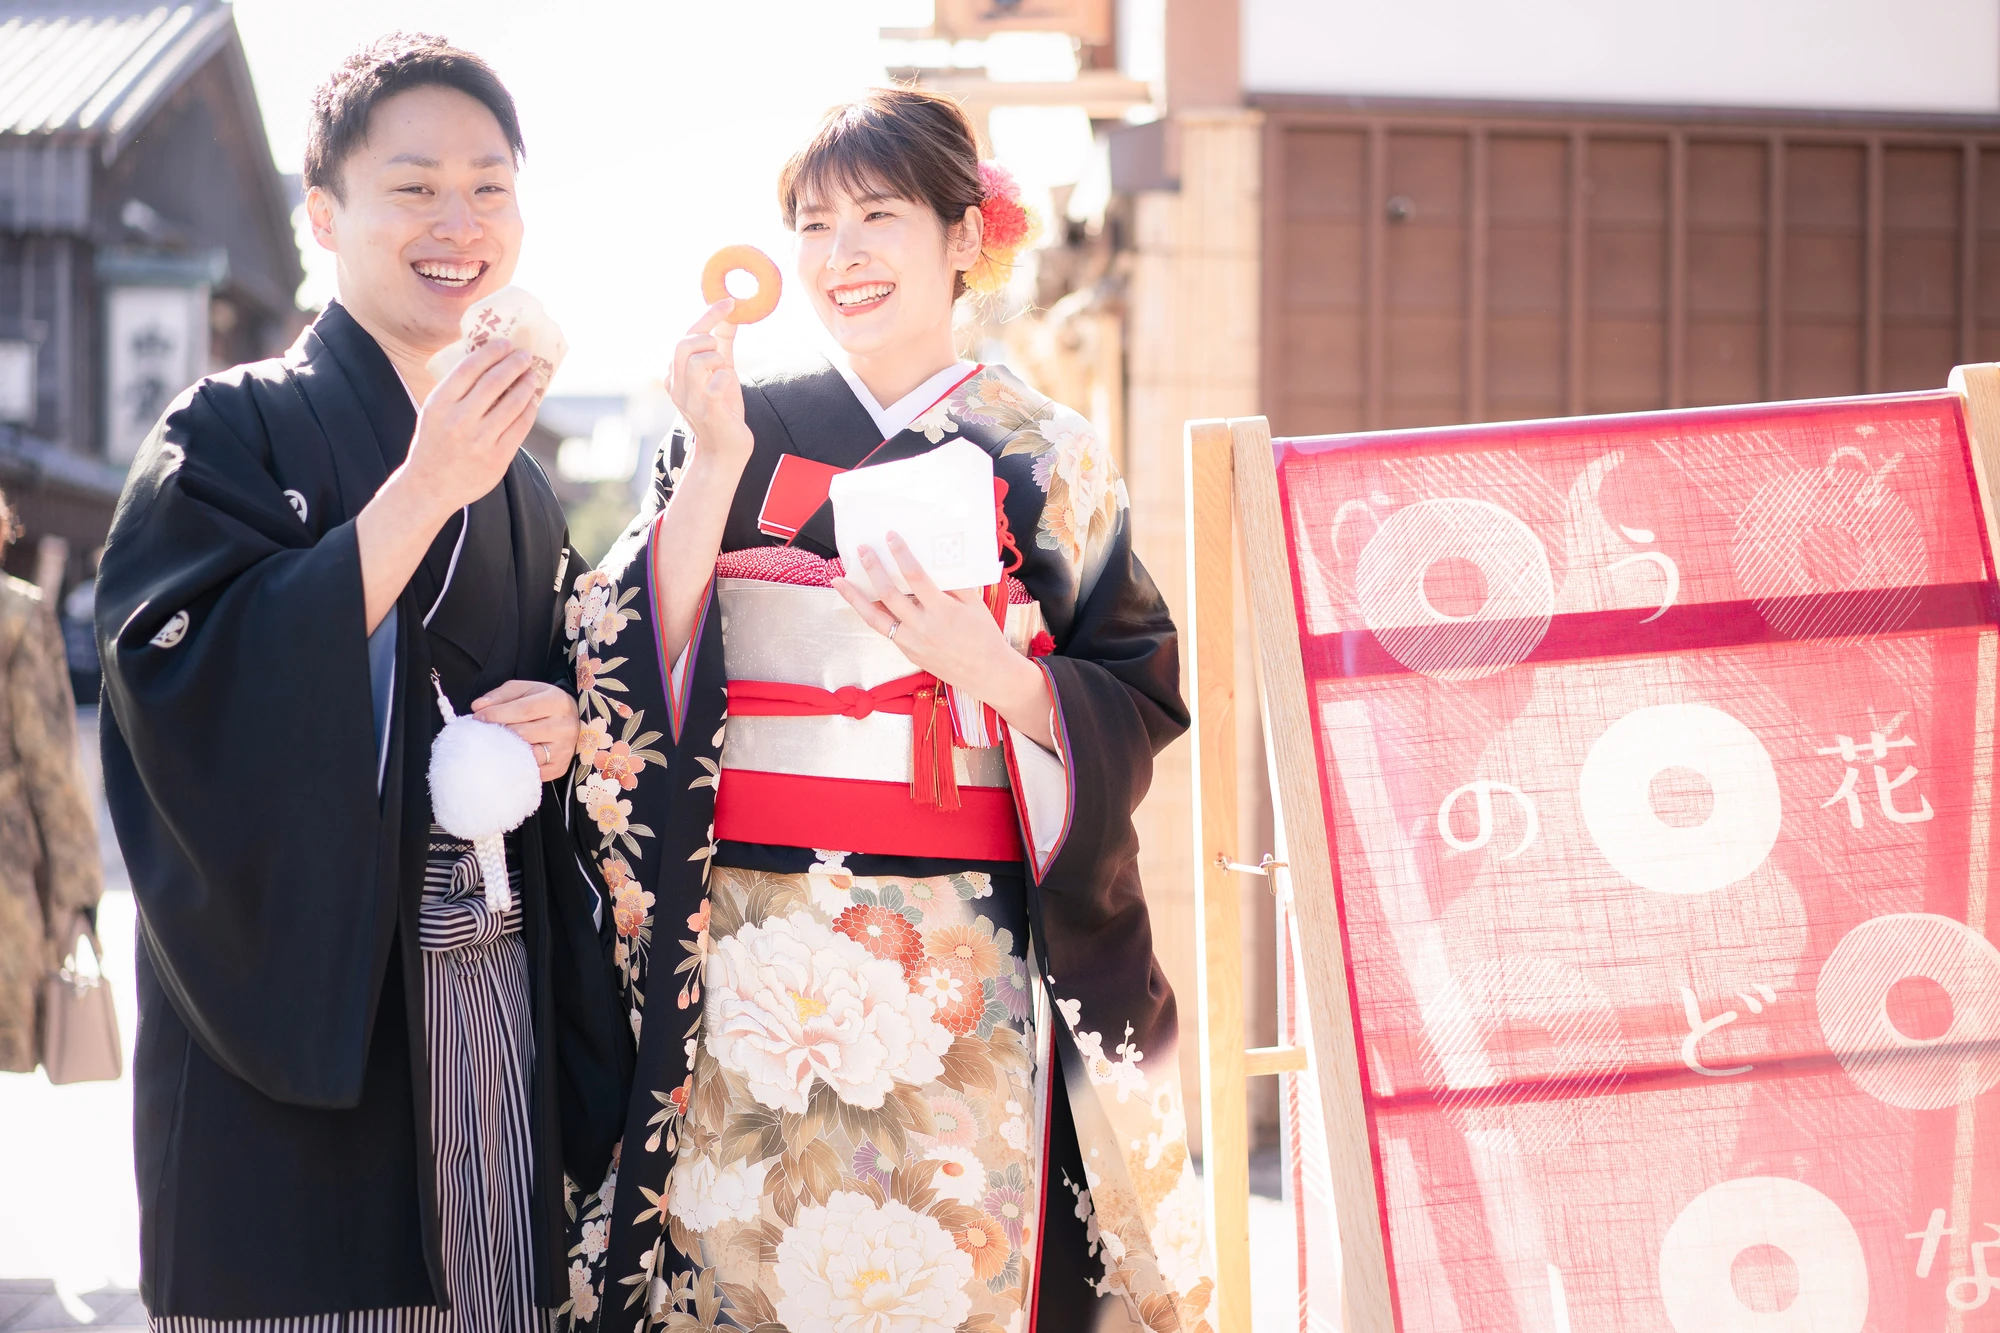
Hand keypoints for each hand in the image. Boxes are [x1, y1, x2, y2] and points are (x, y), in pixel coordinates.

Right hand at [405, 338, 541, 515]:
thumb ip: (456, 390)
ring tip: (531, 376)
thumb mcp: (434, 411)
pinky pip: (520, 426)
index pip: (469, 368)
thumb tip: (489, 361)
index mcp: (439, 404)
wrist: (429, 486)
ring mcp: (479, 441)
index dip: (491, 352)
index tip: (505, 343)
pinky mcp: (497, 458)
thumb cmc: (434, 442)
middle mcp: (459, 421)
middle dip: (514, 364)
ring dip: (527, 385)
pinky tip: (532, 401)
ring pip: (513, 404)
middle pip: (494, 382)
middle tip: (525, 355)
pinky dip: (529, 409)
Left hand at [472, 679, 580, 781]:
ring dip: (507, 750)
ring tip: (496, 744)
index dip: (497, 714)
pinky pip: (531, 770)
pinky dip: (517, 764)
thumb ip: (501, 695)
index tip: (478, 717)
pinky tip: (510, 756)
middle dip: (499, 732)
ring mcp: (564, 749)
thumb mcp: (525, 690)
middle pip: (523, 733)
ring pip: (527, 754)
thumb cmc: (542, 702)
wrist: (572, 719)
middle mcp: (565, 726)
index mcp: (557, 701)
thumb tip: (477, 707)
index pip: (523, 710)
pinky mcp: (559, 767)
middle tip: (484, 732)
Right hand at [667, 299, 751, 468]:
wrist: (726, 452)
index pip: (685, 336)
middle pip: (683, 344)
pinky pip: (716, 381)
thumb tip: (731, 314)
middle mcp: (676, 386)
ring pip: (697, 360)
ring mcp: (688, 399)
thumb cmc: (723, 410)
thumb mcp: (722, 372)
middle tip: (721, 354)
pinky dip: (726, 379)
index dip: (708, 316)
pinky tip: (727, 389)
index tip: (729, 301)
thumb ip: (723, 344)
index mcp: (675, 374)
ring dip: (718, 361)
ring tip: (724, 375)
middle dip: (708, 340)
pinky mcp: (706, 410)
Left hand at [831, 532, 1054, 748]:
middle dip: (873, 569)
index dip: (901, 554)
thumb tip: (936, 563)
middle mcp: (922, 626)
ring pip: (875, 617)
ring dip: (855, 597)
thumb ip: (954, 584)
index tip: (891, 537)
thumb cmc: (984, 636)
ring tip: (839, 581)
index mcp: (942, 610)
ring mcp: (911, 641)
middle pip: (889, 593)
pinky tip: (862, 602)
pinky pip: (885, 629)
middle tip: (863, 550)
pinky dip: (871, 614)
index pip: (915, 576)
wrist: (986, 673)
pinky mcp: (907, 651)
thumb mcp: (974, 605)